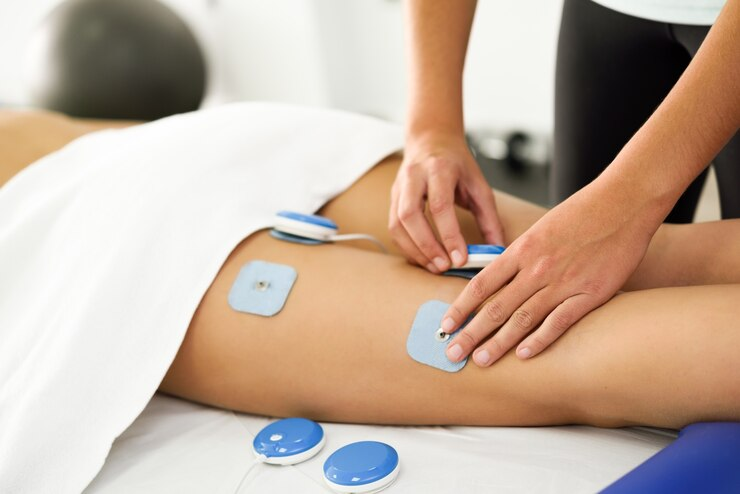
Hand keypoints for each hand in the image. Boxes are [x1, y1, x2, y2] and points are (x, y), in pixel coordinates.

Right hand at [389, 132, 504, 272]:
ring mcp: (399, 187)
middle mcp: (414, 176)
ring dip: (414, 250)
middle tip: (444, 266)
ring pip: (396, 223)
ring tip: (435, 266)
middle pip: (410, 215)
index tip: (460, 258)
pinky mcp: (392, 198)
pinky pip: (393, 227)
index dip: (449, 235)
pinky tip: (423, 257)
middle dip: (426, 246)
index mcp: (439, 169)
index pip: (440, 205)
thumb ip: (489, 218)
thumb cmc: (457, 164)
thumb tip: (497, 249)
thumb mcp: (479, 185)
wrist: (431, 140)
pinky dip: (407, 246)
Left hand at [441, 179, 658, 365]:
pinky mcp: (590, 294)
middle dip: (470, 333)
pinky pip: (559, 322)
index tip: (445, 326)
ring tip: (480, 360)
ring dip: (498, 343)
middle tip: (452, 353)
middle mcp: (536, 268)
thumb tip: (497, 279)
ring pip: (522, 319)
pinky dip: (539, 340)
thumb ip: (519, 257)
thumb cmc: (581, 213)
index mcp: (521, 250)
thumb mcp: (540, 229)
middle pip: (495, 307)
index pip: (480, 285)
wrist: (624, 202)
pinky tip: (523, 355)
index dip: (460, 308)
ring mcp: (563, 282)